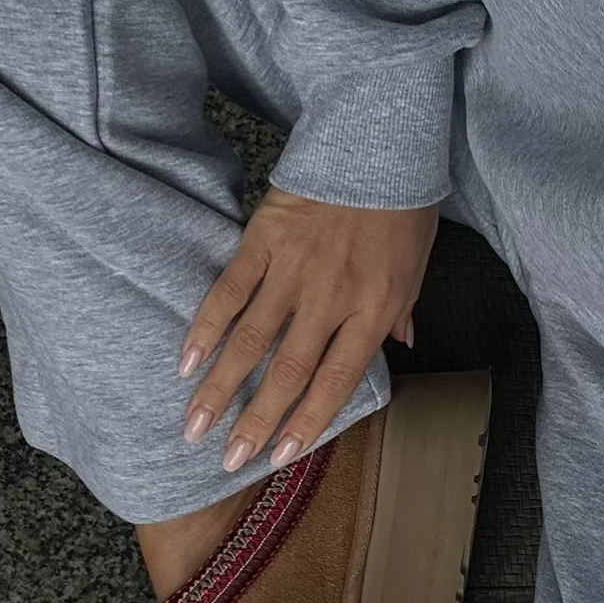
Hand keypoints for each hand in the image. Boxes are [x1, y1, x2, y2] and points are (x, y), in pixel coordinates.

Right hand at [178, 186, 437, 473]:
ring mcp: (294, 270)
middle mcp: (332, 298)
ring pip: (252, 341)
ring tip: (194, 427)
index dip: (306, 422)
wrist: (377, 141)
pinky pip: (230, 292)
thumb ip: (403, 310)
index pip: (337, 381)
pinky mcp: (264, 240)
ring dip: (220, 388)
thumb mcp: (417, 263)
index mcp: (374, 309)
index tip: (278, 456)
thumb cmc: (402, 204)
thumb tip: (403, 345)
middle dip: (255, 421)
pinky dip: (206, 328)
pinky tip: (185, 362)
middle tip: (226, 461)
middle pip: (288, 372)